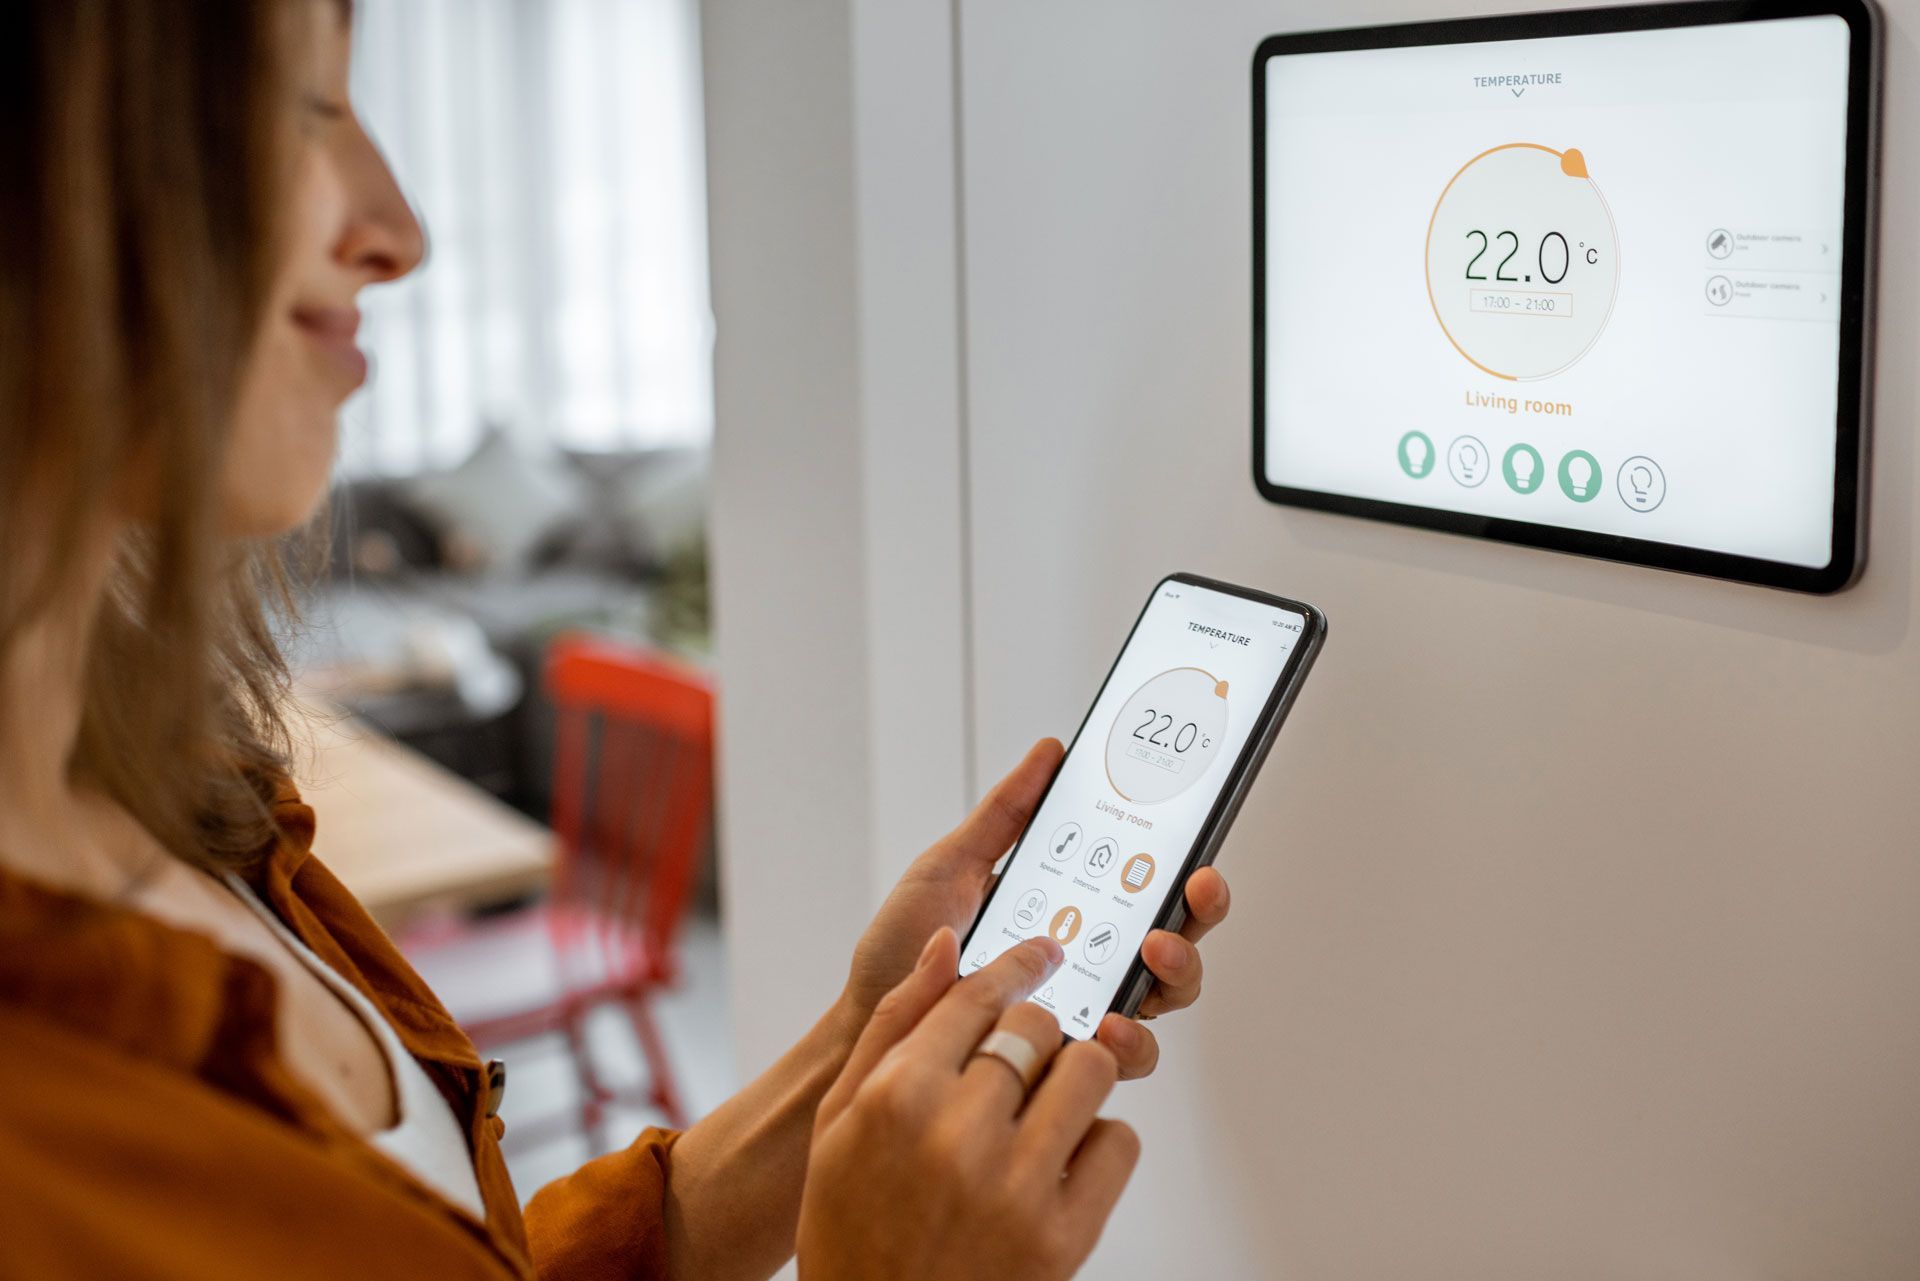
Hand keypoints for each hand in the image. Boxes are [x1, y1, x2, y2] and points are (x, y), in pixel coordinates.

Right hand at [799, 930, 1137, 1280]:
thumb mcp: (843, 1119)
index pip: (978, 996)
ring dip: (1076, 1077)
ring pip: (1092, 1071)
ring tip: (1049, 1103)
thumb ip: (896, 1023)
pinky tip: (1062, 1159)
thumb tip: (947, 943)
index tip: (1042, 954)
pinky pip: (1119, 1143)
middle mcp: (957, 1136)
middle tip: (1026, 1056)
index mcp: (897, 1098)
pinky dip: (1100, 1142)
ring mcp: (1015, 1189)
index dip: (1018, 965)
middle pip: (1038, 1027)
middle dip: (1037, 1032)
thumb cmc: (852, 1222)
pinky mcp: (1063, 1238)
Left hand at [840, 738, 1233, 1079]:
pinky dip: (1132, 1042)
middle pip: (1177, 933)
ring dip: (1178, 970)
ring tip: (1152, 951)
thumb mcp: (951, 866)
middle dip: (1202, 909)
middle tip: (1194, 889)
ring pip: (1168, 994)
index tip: (1195, 850)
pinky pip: (1128, 1058)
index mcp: (1073, 907)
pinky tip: (1109, 1025)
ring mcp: (1087, 1008)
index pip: (1149, 883)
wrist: (871, 1020)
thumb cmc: (907, 948)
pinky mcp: (1069, 1059)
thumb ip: (1005, 814)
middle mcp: (1092, 958)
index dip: (1186, 867)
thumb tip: (1052, 751)